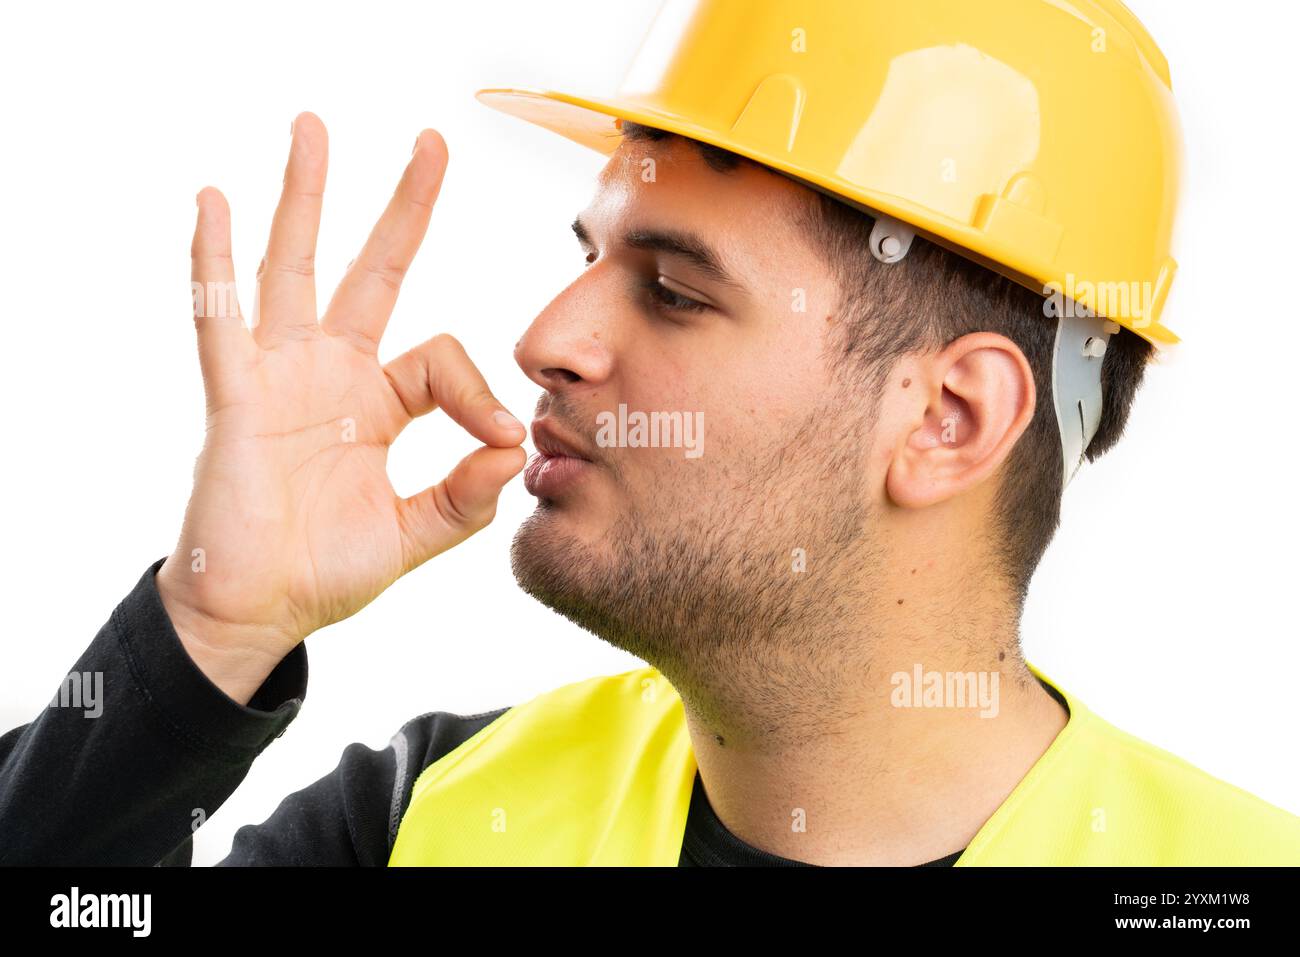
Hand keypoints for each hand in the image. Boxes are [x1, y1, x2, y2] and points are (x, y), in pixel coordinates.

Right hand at [157, 113, 525, 704]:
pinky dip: (215, 263)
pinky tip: (212, 201)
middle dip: (403, 208)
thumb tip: (516, 450)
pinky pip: (222, 320)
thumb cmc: (325, 571)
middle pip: (373, 270)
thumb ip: (464, 499)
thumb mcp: (413, 534)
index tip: (501, 439)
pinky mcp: (237, 397)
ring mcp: (280, 376)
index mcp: (380, 401)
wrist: (258, 611)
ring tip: (314, 127)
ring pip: (294, 268)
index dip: (478, 392)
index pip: (442, 359)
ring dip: (305, 198)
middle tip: (434, 141)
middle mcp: (332, 372)